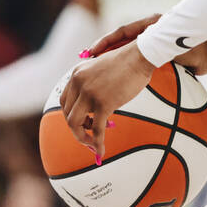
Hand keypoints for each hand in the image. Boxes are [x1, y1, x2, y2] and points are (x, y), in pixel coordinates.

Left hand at [60, 43, 154, 158]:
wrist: (141, 55)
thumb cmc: (129, 60)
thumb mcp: (102, 66)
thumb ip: (94, 80)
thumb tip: (97, 99)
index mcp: (76, 74)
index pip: (65, 101)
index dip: (72, 113)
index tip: (84, 120)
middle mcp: (78, 84)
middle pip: (68, 113)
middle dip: (78, 126)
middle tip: (90, 132)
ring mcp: (89, 94)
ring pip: (75, 123)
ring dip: (82, 136)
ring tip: (93, 142)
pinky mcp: (103, 104)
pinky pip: (96, 129)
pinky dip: (96, 143)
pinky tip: (100, 151)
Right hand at [87, 14, 206, 74]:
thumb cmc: (199, 47)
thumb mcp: (175, 46)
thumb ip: (158, 47)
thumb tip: (140, 54)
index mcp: (153, 24)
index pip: (123, 31)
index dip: (107, 41)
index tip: (93, 52)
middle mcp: (151, 32)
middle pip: (122, 41)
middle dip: (105, 51)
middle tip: (88, 62)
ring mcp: (154, 43)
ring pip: (127, 51)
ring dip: (113, 60)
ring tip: (96, 71)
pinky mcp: (158, 55)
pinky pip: (137, 61)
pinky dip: (126, 68)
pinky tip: (116, 79)